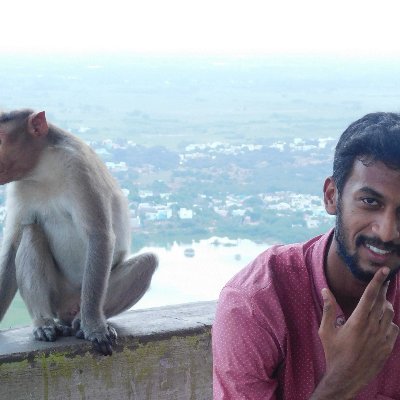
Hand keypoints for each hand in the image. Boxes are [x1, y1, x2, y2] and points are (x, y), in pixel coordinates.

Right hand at [312, 267, 398, 398]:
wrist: (346, 378)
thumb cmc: (334, 352)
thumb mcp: (326, 330)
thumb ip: (328, 308)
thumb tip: (325, 290)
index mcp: (358, 320)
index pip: (370, 295)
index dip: (377, 280)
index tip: (385, 270)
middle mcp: (373, 327)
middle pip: (382, 301)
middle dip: (383, 287)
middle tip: (384, 278)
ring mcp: (382, 337)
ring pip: (389, 313)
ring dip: (385, 303)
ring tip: (380, 299)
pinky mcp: (387, 347)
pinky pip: (393, 327)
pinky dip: (390, 320)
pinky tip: (383, 320)